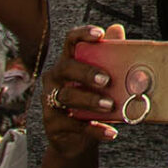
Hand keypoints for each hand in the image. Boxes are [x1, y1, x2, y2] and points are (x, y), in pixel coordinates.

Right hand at [41, 24, 127, 157]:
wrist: (79, 139)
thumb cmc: (93, 103)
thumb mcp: (104, 82)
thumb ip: (110, 57)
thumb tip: (117, 28)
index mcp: (68, 62)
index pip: (70, 42)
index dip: (83, 34)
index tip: (99, 34)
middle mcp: (54, 78)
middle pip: (66, 67)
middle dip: (86, 72)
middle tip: (107, 80)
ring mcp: (50, 100)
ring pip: (67, 96)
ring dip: (90, 100)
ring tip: (110, 106)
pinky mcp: (52, 123)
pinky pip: (72, 124)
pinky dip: (94, 129)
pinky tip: (111, 132)